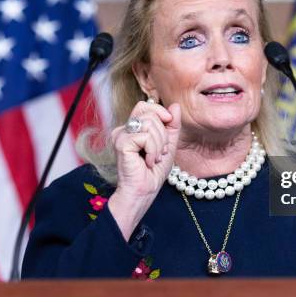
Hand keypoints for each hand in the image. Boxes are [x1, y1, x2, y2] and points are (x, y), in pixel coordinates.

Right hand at [108, 101, 180, 239]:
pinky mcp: (121, 143)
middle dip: (163, 134)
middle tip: (161, 152)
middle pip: (150, 114)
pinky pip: (145, 137)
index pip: (146, 106)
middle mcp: (124, 129)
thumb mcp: (168, 144)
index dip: (160, 112)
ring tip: (154, 158)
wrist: (144, 191)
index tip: (168, 125)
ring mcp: (120, 135)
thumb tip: (175, 105)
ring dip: (159, 144)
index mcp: (133, 127)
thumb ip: (172, 125)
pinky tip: (148, 162)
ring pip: (149, 124)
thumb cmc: (153, 171)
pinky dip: (153, 150)